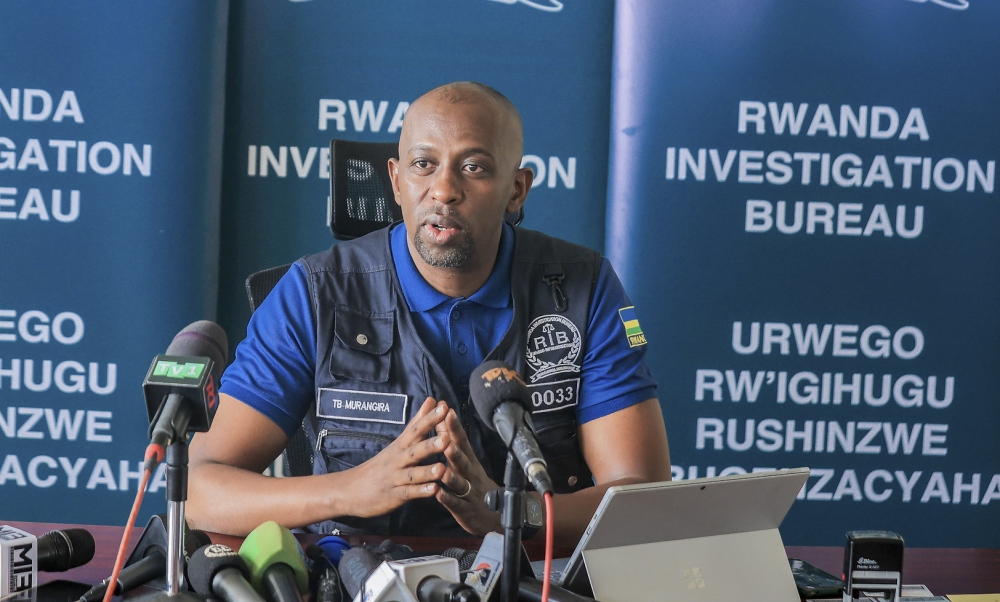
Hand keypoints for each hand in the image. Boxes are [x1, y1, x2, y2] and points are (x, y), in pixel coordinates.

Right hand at [341, 397, 449, 517]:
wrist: (350, 489)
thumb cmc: (380, 465)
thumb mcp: (398, 442)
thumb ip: (417, 423)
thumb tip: (432, 400)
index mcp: (401, 446)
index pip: (416, 429)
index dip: (430, 419)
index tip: (444, 406)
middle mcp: (398, 460)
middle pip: (415, 451)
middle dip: (431, 444)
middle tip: (447, 437)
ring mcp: (395, 478)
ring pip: (412, 474)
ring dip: (427, 471)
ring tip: (442, 468)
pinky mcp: (394, 496)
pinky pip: (408, 494)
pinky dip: (420, 492)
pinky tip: (433, 491)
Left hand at [434, 408, 501, 535]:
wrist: (496, 515)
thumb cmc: (476, 484)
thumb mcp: (467, 462)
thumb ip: (454, 441)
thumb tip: (443, 417)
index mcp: (470, 461)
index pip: (462, 441)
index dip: (455, 427)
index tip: (447, 411)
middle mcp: (471, 474)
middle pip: (463, 460)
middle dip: (454, 449)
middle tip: (445, 438)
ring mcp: (470, 492)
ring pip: (460, 483)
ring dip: (451, 476)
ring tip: (442, 468)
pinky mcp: (465, 510)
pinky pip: (456, 504)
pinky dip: (447, 499)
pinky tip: (438, 493)